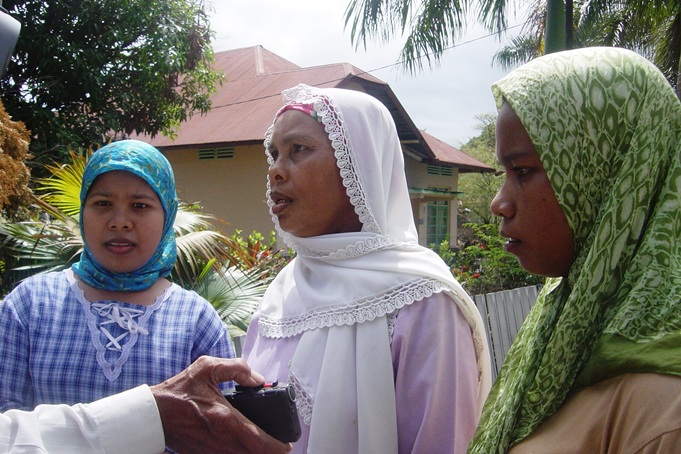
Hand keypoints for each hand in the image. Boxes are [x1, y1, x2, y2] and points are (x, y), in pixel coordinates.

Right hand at [151, 356, 291, 453]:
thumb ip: (237, 368)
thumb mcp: (207, 367)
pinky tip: (245, 446)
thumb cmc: (179, 390)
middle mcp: (221, 439)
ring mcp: (212, 451)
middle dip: (269, 452)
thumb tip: (258, 378)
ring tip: (264, 446)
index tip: (287, 445)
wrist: (154, 414)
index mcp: (225, 418)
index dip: (276, 446)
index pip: (258, 440)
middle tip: (279, 446)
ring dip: (254, 453)